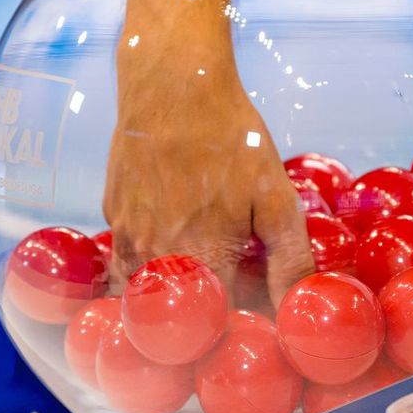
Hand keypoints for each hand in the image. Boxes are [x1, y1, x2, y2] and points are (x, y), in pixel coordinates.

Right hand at [103, 0, 312, 305]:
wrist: (173, 83)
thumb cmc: (230, 137)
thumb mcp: (274, 196)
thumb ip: (288, 259)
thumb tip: (300, 307)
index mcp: (203, 258)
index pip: (218, 326)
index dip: (239, 329)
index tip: (255, 322)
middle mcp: (156, 258)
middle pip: (178, 317)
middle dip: (204, 322)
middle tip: (231, 303)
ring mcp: (126, 239)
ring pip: (144, 297)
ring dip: (171, 300)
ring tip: (201, 283)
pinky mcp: (113, 219)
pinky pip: (128, 264)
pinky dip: (149, 271)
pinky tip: (175, 250)